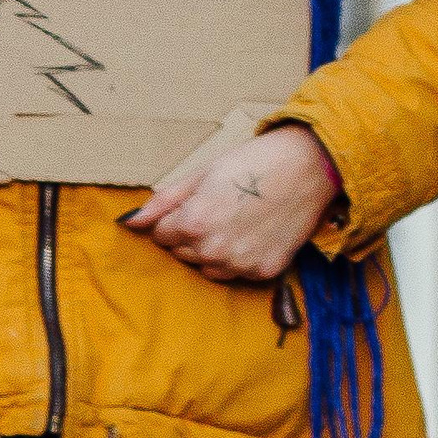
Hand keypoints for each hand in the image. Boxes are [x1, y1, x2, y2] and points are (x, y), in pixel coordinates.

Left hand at [123, 123, 340, 280]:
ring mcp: (240, 265)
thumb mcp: (202, 174)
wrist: (307, 168)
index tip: (196, 203)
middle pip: (182, 252)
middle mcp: (214, 250)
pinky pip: (237, 274)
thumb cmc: (252, 163)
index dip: (175, 218)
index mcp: (193, 223)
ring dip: (212, 250)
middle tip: (219, 209)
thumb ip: (164, 201)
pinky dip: (240, 258)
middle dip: (191, 234)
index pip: (161, 235)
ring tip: (235, 222)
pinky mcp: (263, 272)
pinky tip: (253, 233)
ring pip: (207, 268)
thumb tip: (130, 222)